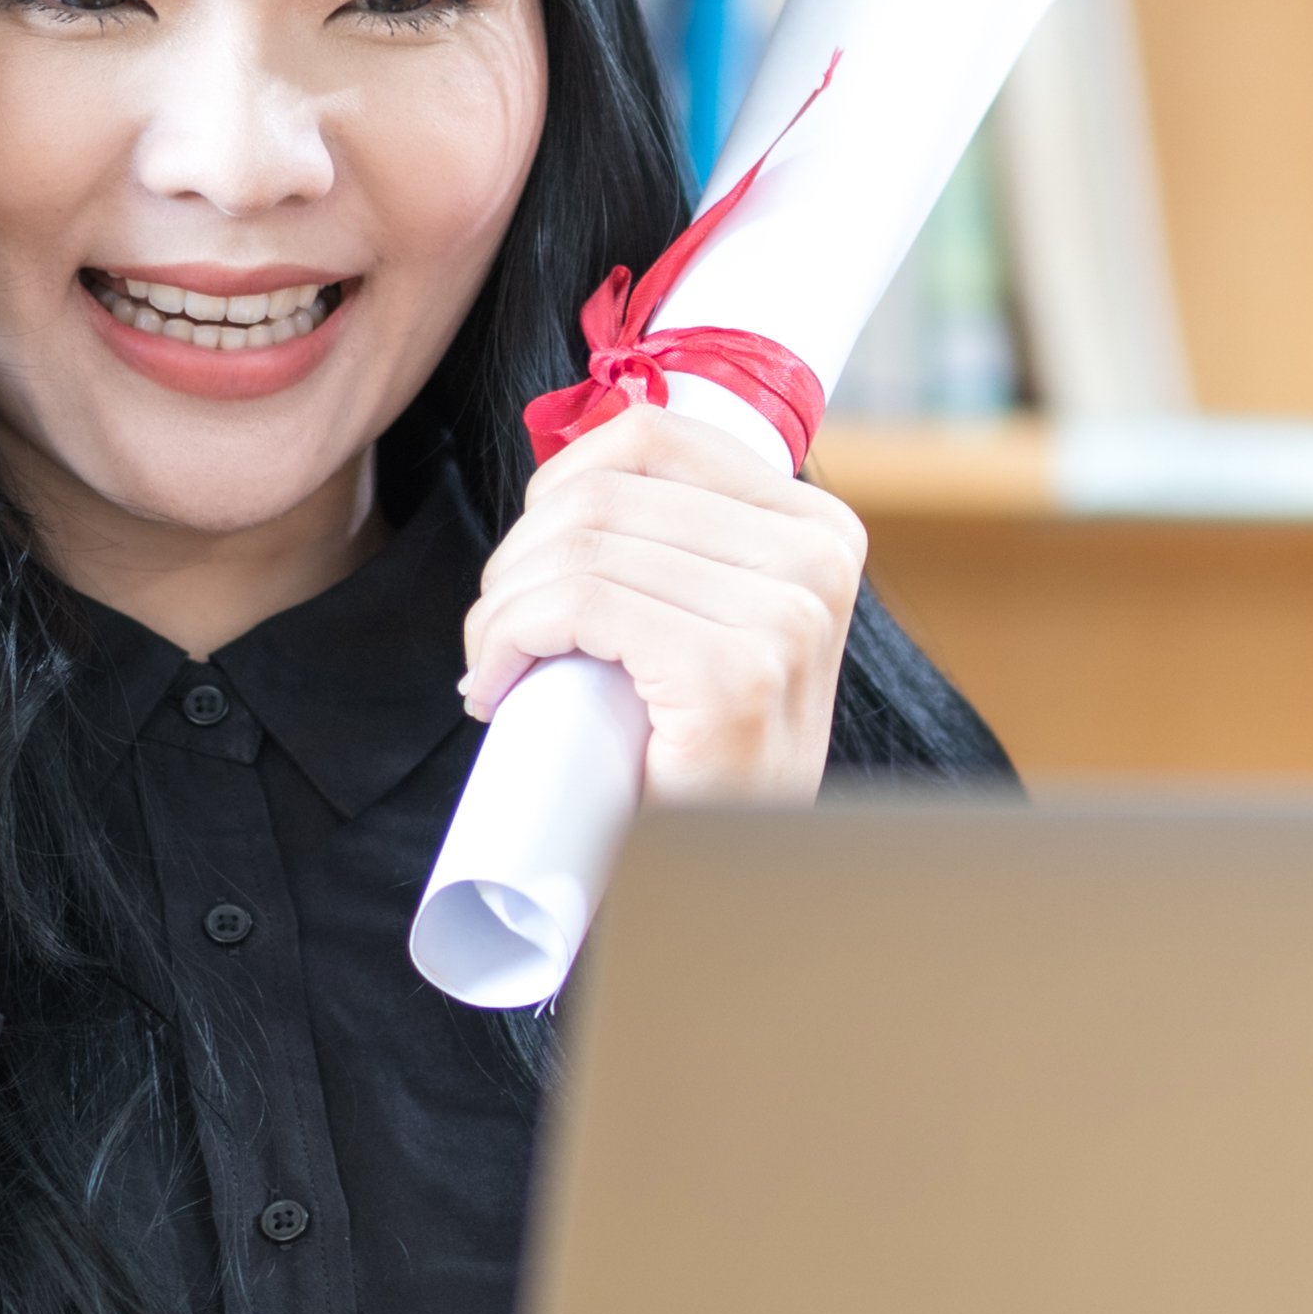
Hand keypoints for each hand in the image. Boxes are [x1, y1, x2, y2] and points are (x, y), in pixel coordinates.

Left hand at [458, 406, 862, 804]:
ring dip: (500, 606)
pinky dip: (509, 636)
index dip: (557, 490)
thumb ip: (680, 541)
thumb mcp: (714, 620)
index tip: (531, 564)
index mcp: (818, 528)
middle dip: (515, 560)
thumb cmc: (701, 754)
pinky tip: (496, 682)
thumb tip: (563, 477)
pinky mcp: (731, 674)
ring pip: (578, 549)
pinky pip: (578, 605)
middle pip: (601, 495)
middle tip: (496, 635)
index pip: (651, 438)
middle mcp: (816, 560)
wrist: (729, 875)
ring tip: (495, 665)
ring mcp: (783, 617)